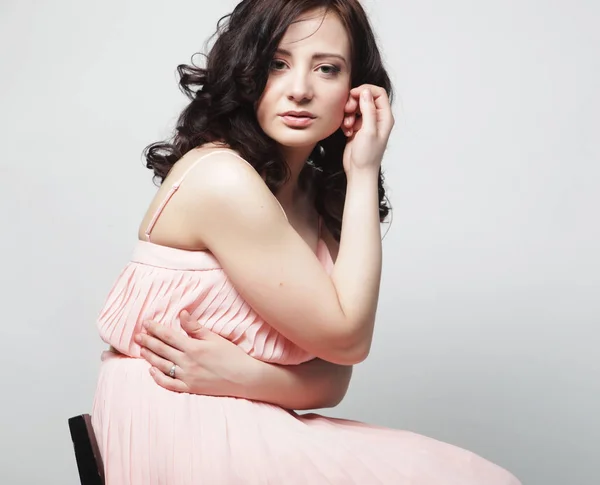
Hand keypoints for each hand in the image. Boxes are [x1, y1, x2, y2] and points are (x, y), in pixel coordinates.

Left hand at [135, 310, 257, 395]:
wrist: (244, 377)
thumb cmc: (232, 356)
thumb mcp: (215, 338)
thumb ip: (196, 327)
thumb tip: (182, 314)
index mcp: (193, 347)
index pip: (168, 336)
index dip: (156, 329)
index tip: (146, 323)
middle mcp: (187, 362)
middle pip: (162, 350)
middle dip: (148, 341)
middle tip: (137, 336)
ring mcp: (187, 377)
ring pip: (162, 366)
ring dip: (150, 357)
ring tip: (142, 350)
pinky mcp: (190, 388)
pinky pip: (169, 384)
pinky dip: (158, 377)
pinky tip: (152, 371)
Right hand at [341, 84, 394, 173]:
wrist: (359, 172)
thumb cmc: (367, 156)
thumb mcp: (368, 130)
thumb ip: (368, 110)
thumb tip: (365, 92)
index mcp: (385, 117)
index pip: (378, 93)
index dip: (365, 90)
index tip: (353, 95)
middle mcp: (377, 119)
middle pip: (365, 98)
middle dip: (354, 102)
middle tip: (348, 110)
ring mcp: (367, 124)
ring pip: (356, 107)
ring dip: (349, 113)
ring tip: (348, 126)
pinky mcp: (357, 129)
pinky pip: (350, 117)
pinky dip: (346, 121)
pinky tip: (346, 132)